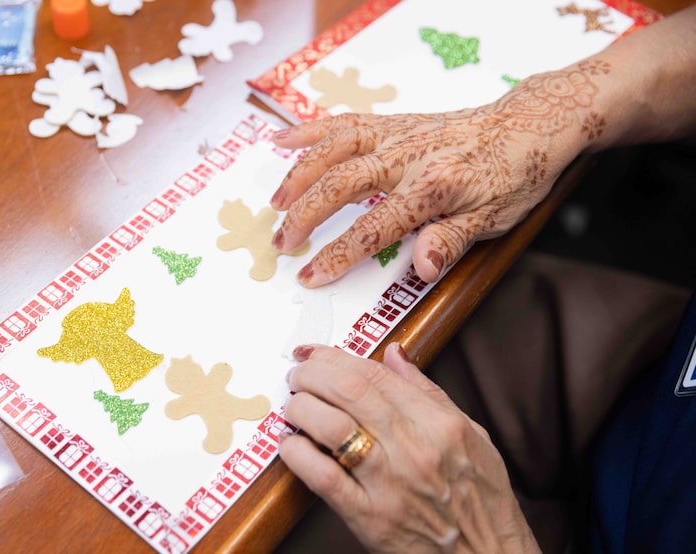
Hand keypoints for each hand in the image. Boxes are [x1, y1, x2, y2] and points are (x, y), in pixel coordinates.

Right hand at [270, 62, 611, 286]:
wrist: (530, 124)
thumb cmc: (514, 175)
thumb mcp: (493, 219)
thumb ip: (450, 240)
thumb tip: (421, 268)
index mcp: (432, 187)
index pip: (372, 229)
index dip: (336, 255)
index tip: (309, 275)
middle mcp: (407, 156)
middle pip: (340, 184)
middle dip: (304, 215)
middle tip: (281, 242)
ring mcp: (397, 135)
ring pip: (333, 149)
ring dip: (299, 175)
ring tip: (275, 202)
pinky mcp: (393, 123)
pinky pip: (344, 123)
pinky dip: (310, 132)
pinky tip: (283, 142)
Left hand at [280, 343, 539, 552]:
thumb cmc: (480, 500)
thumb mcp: (471, 434)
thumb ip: (427, 392)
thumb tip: (394, 355)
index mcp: (439, 424)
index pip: (374, 374)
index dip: (336, 357)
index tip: (317, 353)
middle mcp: (414, 448)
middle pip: (348, 391)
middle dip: (313, 374)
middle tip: (299, 375)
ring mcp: (389, 482)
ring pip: (331, 426)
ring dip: (301, 407)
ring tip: (294, 406)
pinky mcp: (368, 517)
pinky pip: (323, 477)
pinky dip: (299, 455)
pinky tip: (292, 446)